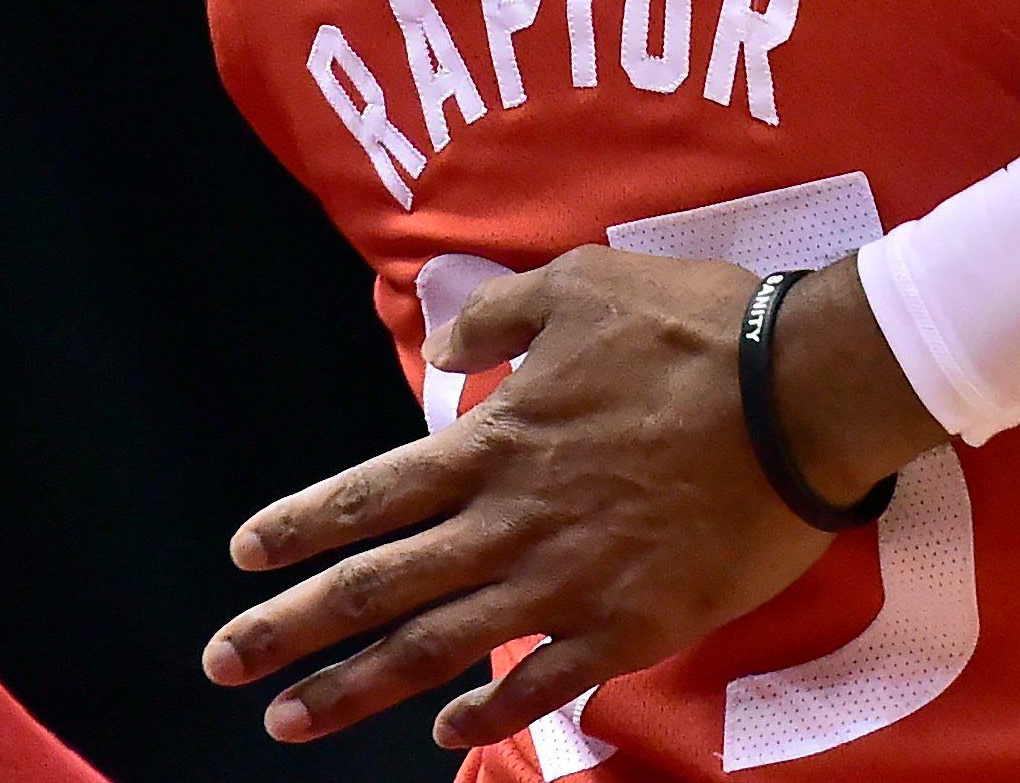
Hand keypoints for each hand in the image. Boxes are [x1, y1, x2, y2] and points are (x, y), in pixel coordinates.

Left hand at [203, 250, 945, 752]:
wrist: (798, 394)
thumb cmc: (695, 329)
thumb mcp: (583, 284)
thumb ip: (499, 315)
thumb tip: (438, 339)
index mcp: (497, 441)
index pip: (374, 493)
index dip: (302, 526)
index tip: (243, 556)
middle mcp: (511, 522)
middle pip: (382, 586)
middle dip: (291, 627)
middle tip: (221, 663)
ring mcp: (566, 582)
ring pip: (437, 649)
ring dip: (354, 690)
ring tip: (288, 721)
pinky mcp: (630, 625)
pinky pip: (543, 684)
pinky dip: (490, 716)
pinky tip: (447, 735)